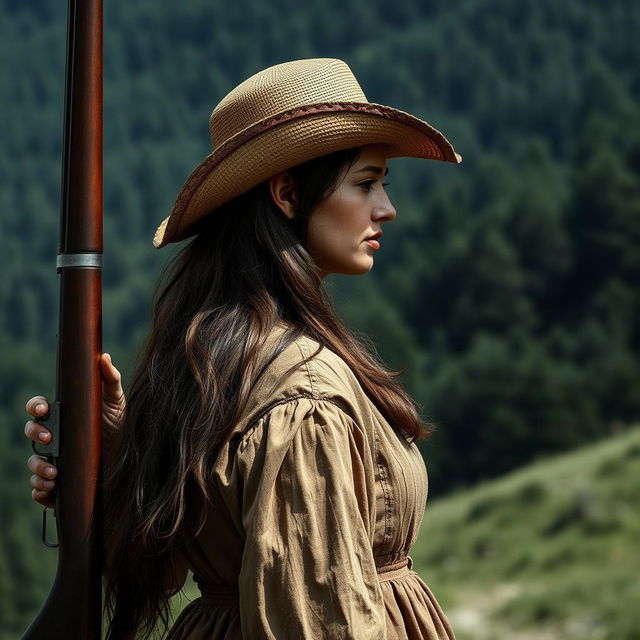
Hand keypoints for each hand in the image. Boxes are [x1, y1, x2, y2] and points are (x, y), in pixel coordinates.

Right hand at [25, 353, 124, 507]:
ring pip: (34, 463)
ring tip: (54, 474)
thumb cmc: (121, 425)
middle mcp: (57, 438)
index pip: (39, 409)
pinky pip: (40, 489)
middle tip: (50, 439)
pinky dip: (40, 490)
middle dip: (35, 435)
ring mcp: (57, 459)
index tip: (43, 409)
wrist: (134, 457)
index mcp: (65, 417)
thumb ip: (110, 379)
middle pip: (32, 433)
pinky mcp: (63, 482)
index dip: (35, 406)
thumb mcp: (117, 402)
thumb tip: (103, 357)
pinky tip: (51, 491)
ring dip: (38, 469)